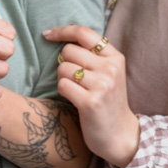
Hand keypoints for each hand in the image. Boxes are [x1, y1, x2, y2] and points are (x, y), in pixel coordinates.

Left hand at [43, 25, 139, 167]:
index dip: (62, 31)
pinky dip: (63, 91)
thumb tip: (61, 35)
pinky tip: (75, 99)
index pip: (83, 32)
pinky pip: (62, 85)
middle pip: (68, 50)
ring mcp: (102, 85)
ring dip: (63, 78)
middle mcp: (110, 68)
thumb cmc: (107, 100)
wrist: (120, 136)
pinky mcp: (91, 102)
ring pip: (63, 67)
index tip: (47, 34)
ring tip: (77, 90)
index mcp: (115, 57)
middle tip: (75, 79)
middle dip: (65, 62)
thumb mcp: (107, 72)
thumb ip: (91, 53)